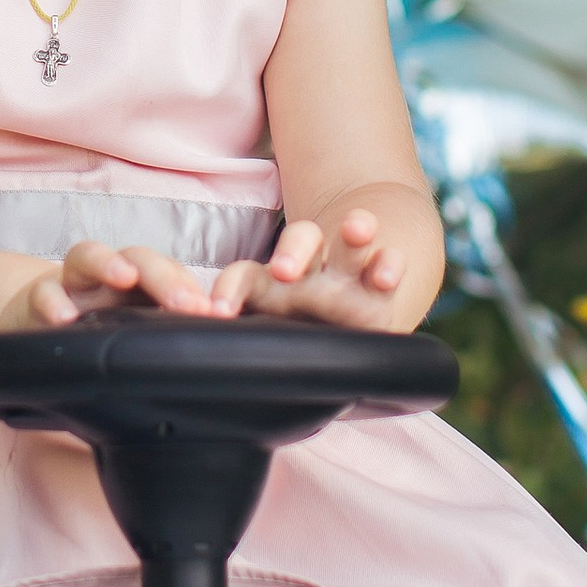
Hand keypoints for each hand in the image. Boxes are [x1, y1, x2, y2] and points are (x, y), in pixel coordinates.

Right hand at [0, 238, 228, 331]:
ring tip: (125, 278)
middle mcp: (108, 276)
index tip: (215, 315)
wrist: (33, 323)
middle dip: (164, 278)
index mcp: (138, 283)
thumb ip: (163, 339)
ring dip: (108, 262)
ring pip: (87, 255)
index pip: (172, 272)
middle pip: (139, 258)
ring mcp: (72, 282)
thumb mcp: (132, 331)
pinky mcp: (36, 298)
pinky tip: (64, 319)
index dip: (193, 289)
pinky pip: (43, 292)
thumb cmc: (94, 329)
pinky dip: (53, 301)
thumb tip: (212, 367)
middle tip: (187, 305)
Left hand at [207, 210, 409, 332]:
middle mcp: (309, 275)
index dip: (231, 289)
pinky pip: (387, 265)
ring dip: (353, 234)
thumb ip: (242, 337)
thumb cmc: (294, 333)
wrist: (346, 326)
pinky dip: (389, 264)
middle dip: (293, 251)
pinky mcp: (380, 288)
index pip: (247, 276)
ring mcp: (346, 277)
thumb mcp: (265, 333)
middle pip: (300, 243)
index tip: (219, 311)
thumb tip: (197, 358)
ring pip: (347, 245)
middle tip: (286, 270)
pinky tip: (387, 274)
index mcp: (271, 286)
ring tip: (357, 227)